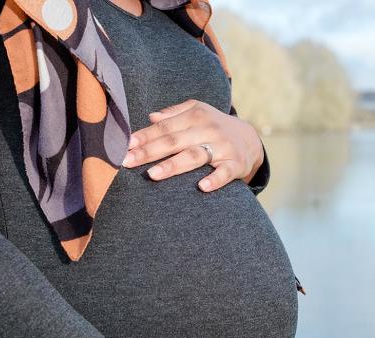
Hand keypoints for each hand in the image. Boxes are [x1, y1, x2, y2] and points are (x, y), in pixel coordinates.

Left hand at [121, 99, 265, 191]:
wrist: (250, 139)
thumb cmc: (214, 127)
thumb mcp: (197, 112)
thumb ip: (174, 114)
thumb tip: (151, 117)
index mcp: (196, 115)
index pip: (165, 126)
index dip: (144, 136)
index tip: (125, 146)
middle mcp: (208, 129)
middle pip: (174, 141)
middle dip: (149, 152)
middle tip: (127, 162)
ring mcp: (223, 147)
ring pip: (195, 156)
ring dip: (173, 165)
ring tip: (152, 175)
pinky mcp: (236, 164)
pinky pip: (224, 173)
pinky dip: (214, 180)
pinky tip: (201, 187)